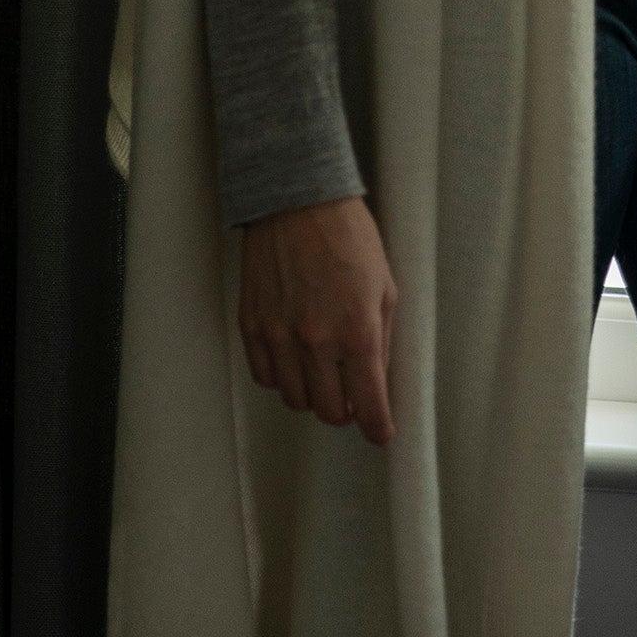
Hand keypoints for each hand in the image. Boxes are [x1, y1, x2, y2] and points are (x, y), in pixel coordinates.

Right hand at [236, 193, 397, 445]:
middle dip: (345, 411)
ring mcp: (280, 336)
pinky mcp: (252, 327)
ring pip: (295, 400)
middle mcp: (317, 342)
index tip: (381, 434)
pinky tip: (294, 357)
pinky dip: (282, 377)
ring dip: (313, 394)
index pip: (369, 404)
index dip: (378, 428)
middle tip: (351, 395)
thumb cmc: (348, 237)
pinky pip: (266, 377)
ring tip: (322, 370)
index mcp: (357, 332)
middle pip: (329, 412)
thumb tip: (377, 381)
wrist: (297, 202)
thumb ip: (383, 340)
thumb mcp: (385, 287)